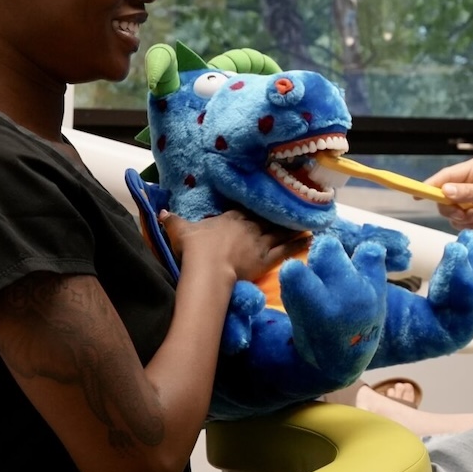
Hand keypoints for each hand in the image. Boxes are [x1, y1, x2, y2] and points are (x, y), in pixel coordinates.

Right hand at [161, 210, 300, 283]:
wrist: (208, 268)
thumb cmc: (195, 249)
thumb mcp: (180, 230)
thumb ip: (172, 220)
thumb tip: (160, 211)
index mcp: (231, 217)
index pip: (247, 209)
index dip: (256, 207)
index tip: (265, 203)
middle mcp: (249, 226)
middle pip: (268, 218)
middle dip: (280, 214)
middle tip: (295, 208)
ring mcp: (260, 241)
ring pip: (281, 231)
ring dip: (294, 226)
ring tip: (309, 220)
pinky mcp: (267, 258)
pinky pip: (287, 249)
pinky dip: (299, 243)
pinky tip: (311, 239)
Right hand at [427, 156, 472, 235]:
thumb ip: (469, 193)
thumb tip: (446, 191)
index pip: (446, 177)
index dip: (431, 186)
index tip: (418, 194)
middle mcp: (471, 183)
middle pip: (444, 197)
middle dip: (453, 209)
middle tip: (466, 213)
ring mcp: (472, 199)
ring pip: (451, 212)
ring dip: (464, 218)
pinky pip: (460, 222)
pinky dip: (470, 225)